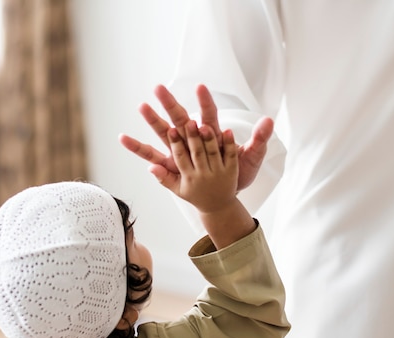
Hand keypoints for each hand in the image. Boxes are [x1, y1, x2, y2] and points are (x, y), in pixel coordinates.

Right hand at [119, 84, 273, 190]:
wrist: (226, 194)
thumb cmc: (239, 174)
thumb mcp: (252, 159)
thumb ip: (259, 141)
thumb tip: (270, 121)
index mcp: (213, 137)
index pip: (209, 116)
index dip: (205, 103)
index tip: (200, 87)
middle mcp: (193, 141)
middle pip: (181, 119)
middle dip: (170, 104)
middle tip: (158, 87)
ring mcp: (180, 152)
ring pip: (164, 134)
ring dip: (153, 121)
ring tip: (141, 106)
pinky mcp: (171, 166)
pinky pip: (151, 157)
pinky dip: (137, 148)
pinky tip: (122, 138)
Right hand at [153, 120, 237, 214]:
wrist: (219, 208)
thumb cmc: (197, 196)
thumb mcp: (179, 189)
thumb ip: (164, 177)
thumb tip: (150, 167)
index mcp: (189, 177)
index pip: (181, 158)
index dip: (176, 144)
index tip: (171, 130)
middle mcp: (203, 174)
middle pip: (197, 153)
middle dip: (192, 138)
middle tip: (189, 122)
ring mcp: (218, 172)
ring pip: (213, 153)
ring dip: (209, 139)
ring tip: (204, 125)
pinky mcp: (231, 171)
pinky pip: (231, 156)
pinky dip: (229, 144)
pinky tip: (227, 131)